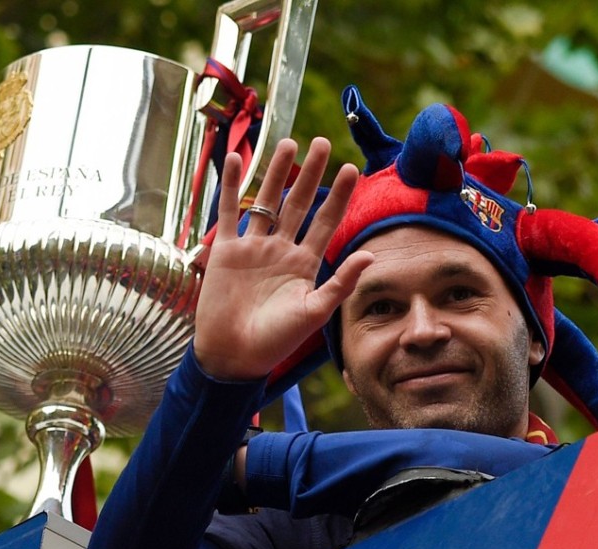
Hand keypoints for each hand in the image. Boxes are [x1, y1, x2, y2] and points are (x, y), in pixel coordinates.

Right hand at [193, 137, 373, 380]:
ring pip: (266, 201)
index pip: (326, 221)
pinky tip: (231, 159)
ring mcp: (253, 248)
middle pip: (298, 203)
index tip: (351, 169)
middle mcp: (281, 250)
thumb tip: (371, 256)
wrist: (235, 355)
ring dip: (275, 173)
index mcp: (304, 263)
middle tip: (323, 142)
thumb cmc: (276, 340)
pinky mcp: (227, 251)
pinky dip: (229, 186)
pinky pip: (228, 212)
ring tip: (288, 143)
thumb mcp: (315, 312)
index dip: (338, 196)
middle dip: (310, 174)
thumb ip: (340, 283)